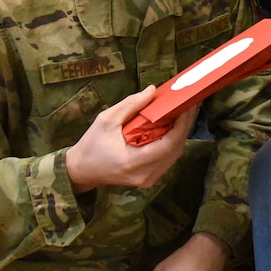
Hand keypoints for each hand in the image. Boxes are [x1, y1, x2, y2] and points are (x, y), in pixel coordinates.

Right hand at [65, 86, 198, 192]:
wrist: (82, 170)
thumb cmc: (92, 144)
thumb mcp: (106, 119)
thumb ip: (131, 105)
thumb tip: (153, 90)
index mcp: (133, 162)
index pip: (168, 144)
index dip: (182, 124)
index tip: (187, 105)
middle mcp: (145, 175)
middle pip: (176, 149)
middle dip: (185, 125)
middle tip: (189, 104)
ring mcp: (149, 180)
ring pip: (175, 155)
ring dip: (180, 133)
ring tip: (183, 112)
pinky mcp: (150, 179)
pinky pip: (168, 158)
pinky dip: (173, 141)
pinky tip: (173, 126)